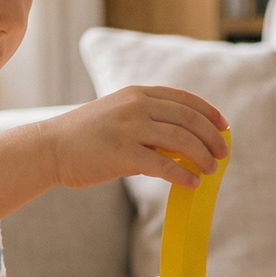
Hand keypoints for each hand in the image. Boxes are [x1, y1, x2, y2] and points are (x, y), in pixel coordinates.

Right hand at [44, 86, 229, 189]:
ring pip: (181, 140)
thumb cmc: (85, 137)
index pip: (184, 99)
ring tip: (211, 170)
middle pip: (188, 119)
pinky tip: (192, 183)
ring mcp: (129, 128)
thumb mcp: (118, 116)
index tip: (225, 126)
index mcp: (137, 93)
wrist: (50, 147)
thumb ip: (148, 124)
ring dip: (202, 156)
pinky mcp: (123, 153)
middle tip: (224, 154)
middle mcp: (136, 105)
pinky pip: (163, 165)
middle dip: (212, 137)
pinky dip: (182, 175)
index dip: (209, 112)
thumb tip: (183, 145)